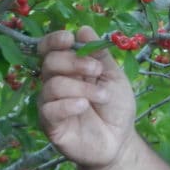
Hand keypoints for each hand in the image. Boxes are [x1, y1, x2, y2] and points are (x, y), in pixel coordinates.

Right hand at [37, 26, 136, 169]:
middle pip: (50, 62)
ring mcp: (51, 105)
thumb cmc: (115, 107)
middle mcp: (55, 84)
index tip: (70, 39)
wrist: (120, 141)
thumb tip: (83, 28)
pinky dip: (67, 104)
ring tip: (102, 95)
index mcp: (68, 69)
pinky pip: (49, 109)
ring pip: (52, 85)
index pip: (49, 49)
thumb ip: (99, 53)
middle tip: (97, 70)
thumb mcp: (113, 75)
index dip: (54, 40)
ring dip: (80, 87)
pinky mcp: (51, 126)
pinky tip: (83, 106)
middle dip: (74, 62)